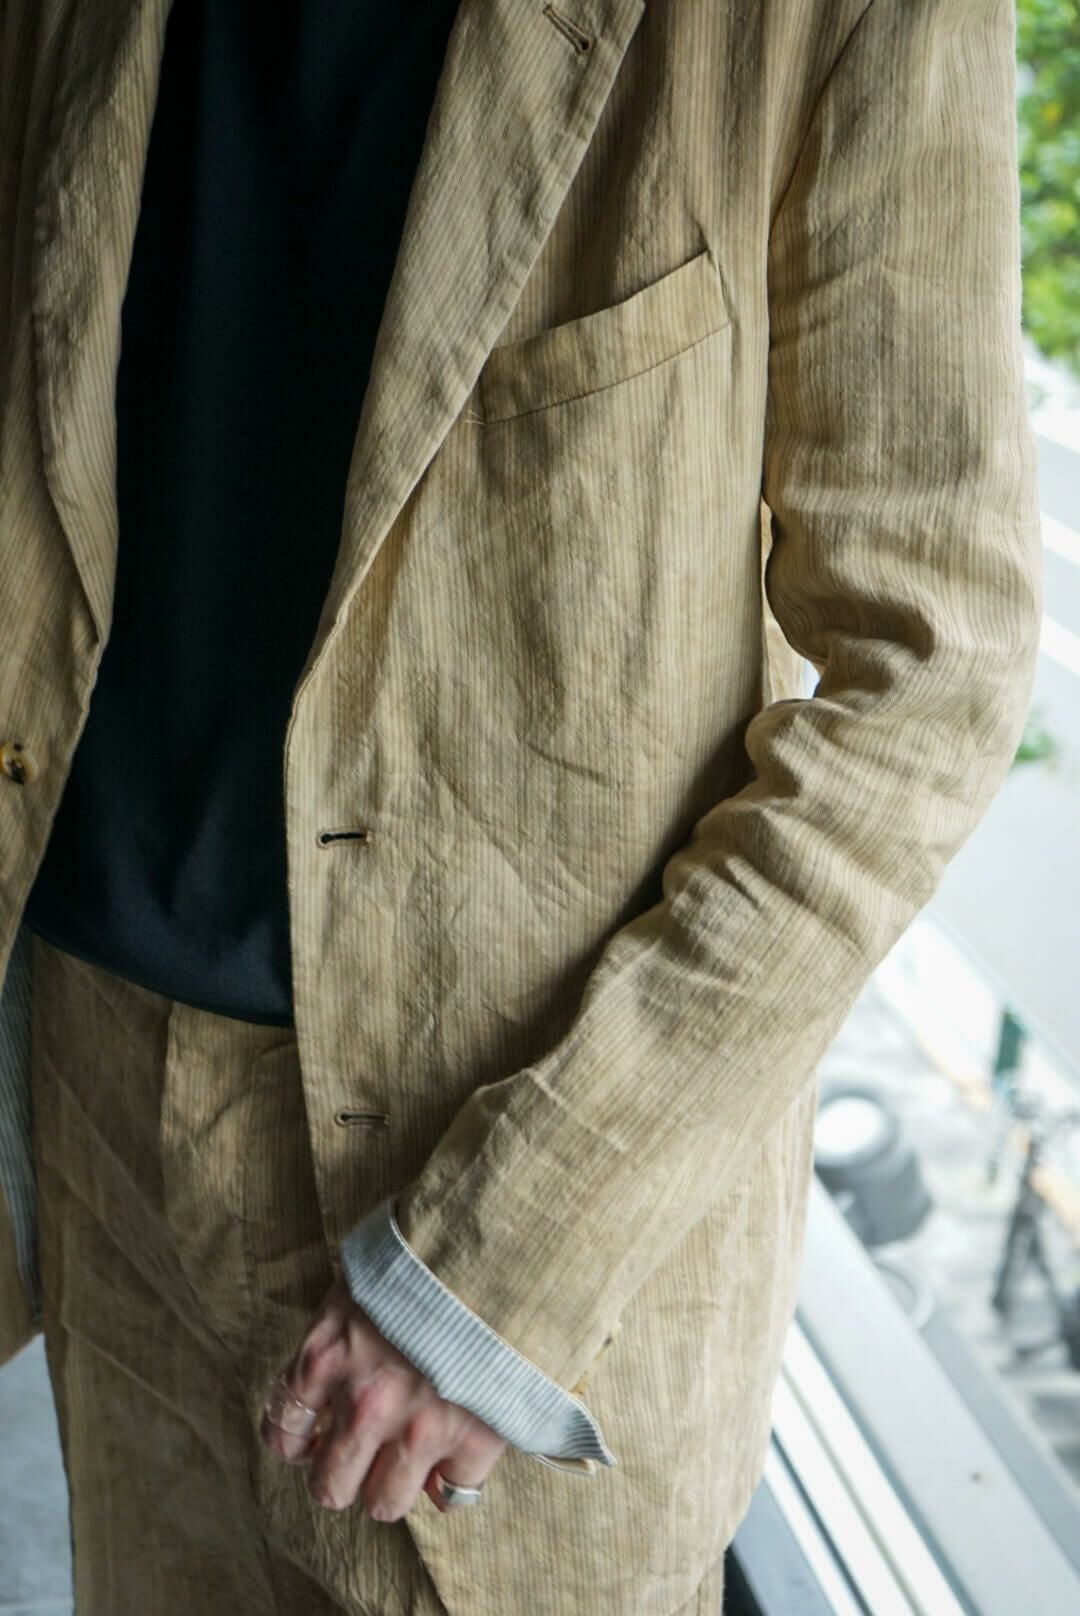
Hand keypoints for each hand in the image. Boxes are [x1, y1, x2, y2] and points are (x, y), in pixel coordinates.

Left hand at [259, 1276, 507, 1519]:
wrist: (503, 1247)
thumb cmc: (427, 1253)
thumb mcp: (362, 1279)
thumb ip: (339, 1330)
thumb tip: (331, 1370)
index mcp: (327, 1357)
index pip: (283, 1432)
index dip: (300, 1442)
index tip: (317, 1438)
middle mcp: (364, 1404)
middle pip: (330, 1487)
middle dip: (343, 1475)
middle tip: (363, 1456)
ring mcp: (419, 1429)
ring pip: (384, 1503)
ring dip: (395, 1483)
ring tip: (412, 1457)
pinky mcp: (473, 1440)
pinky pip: (450, 1495)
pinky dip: (452, 1479)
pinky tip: (457, 1450)